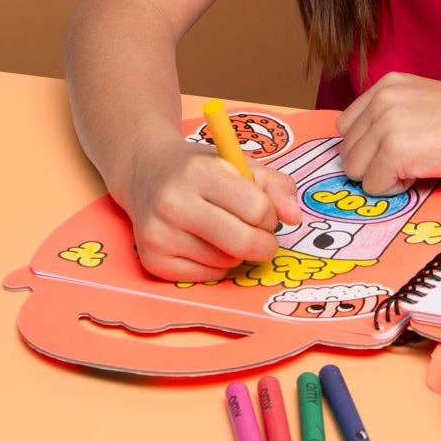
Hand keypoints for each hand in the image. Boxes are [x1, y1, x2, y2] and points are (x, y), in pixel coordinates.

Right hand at [119, 136, 302, 282]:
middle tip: (262, 235)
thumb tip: (295, 218)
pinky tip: (206, 243)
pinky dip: (217, 265)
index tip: (264, 211)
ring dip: (237, 252)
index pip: (257, 209)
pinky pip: (207, 276)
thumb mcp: (240, 164)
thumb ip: (276, 186)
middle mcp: (174, 204)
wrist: (146, 172)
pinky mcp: (153, 261)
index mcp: (199, 172)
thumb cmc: (200, 169)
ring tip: (224, 230)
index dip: (270, 214)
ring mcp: (159, 235)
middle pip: (243, 242)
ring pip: (226, 262)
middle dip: (264, 243)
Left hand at [334, 70, 440, 195]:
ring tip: (419, 165)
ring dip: (383, 178)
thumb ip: (391, 116)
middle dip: (373, 165)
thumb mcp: (423, 103)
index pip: (346, 128)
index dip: (369, 148)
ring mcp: (386, 123)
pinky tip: (424, 173)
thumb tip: (361, 152)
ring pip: (354, 171)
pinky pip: (373, 187)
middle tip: (414, 160)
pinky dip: (396, 190)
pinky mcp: (395, 150)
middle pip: (347, 151)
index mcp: (387, 84)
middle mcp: (381, 98)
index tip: (399, 151)